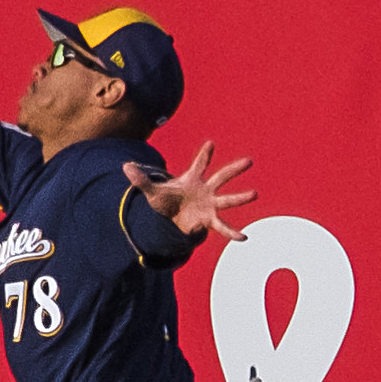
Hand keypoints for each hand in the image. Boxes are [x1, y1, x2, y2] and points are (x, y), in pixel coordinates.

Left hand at [123, 141, 256, 242]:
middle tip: (249, 161)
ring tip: (254, 193)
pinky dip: (232, 232)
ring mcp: (210, 205)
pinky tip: (243, 238)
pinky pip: (222, 227)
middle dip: (233, 169)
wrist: (169, 219)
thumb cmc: (165, 201)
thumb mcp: (151, 191)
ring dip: (240, 197)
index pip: (199, 164)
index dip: (204, 155)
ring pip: (227, 199)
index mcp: (192, 179)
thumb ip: (141, 180)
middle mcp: (205, 190)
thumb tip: (125, 166)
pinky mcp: (209, 221)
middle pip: (221, 177)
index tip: (210, 143)